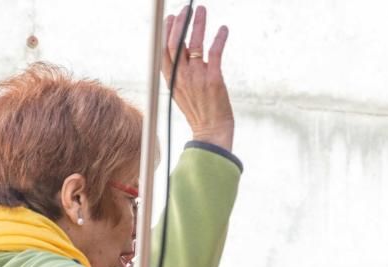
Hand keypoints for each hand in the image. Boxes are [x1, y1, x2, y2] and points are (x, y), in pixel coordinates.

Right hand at [162, 6, 233, 150]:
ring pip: (195, 43)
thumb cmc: (200, 114)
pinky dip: (219, 38)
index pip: (164, 51)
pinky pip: (215, 52)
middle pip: (176, 43)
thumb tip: (185, 51)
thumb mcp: (183, 93)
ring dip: (198, 24)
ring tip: (202, 10)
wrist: (211, 133)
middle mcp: (181, 77)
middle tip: (186, 9)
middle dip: (180, 22)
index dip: (166, 32)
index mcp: (171, 80)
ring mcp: (197, 78)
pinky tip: (223, 29)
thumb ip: (181, 73)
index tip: (171, 18)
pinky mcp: (213, 79)